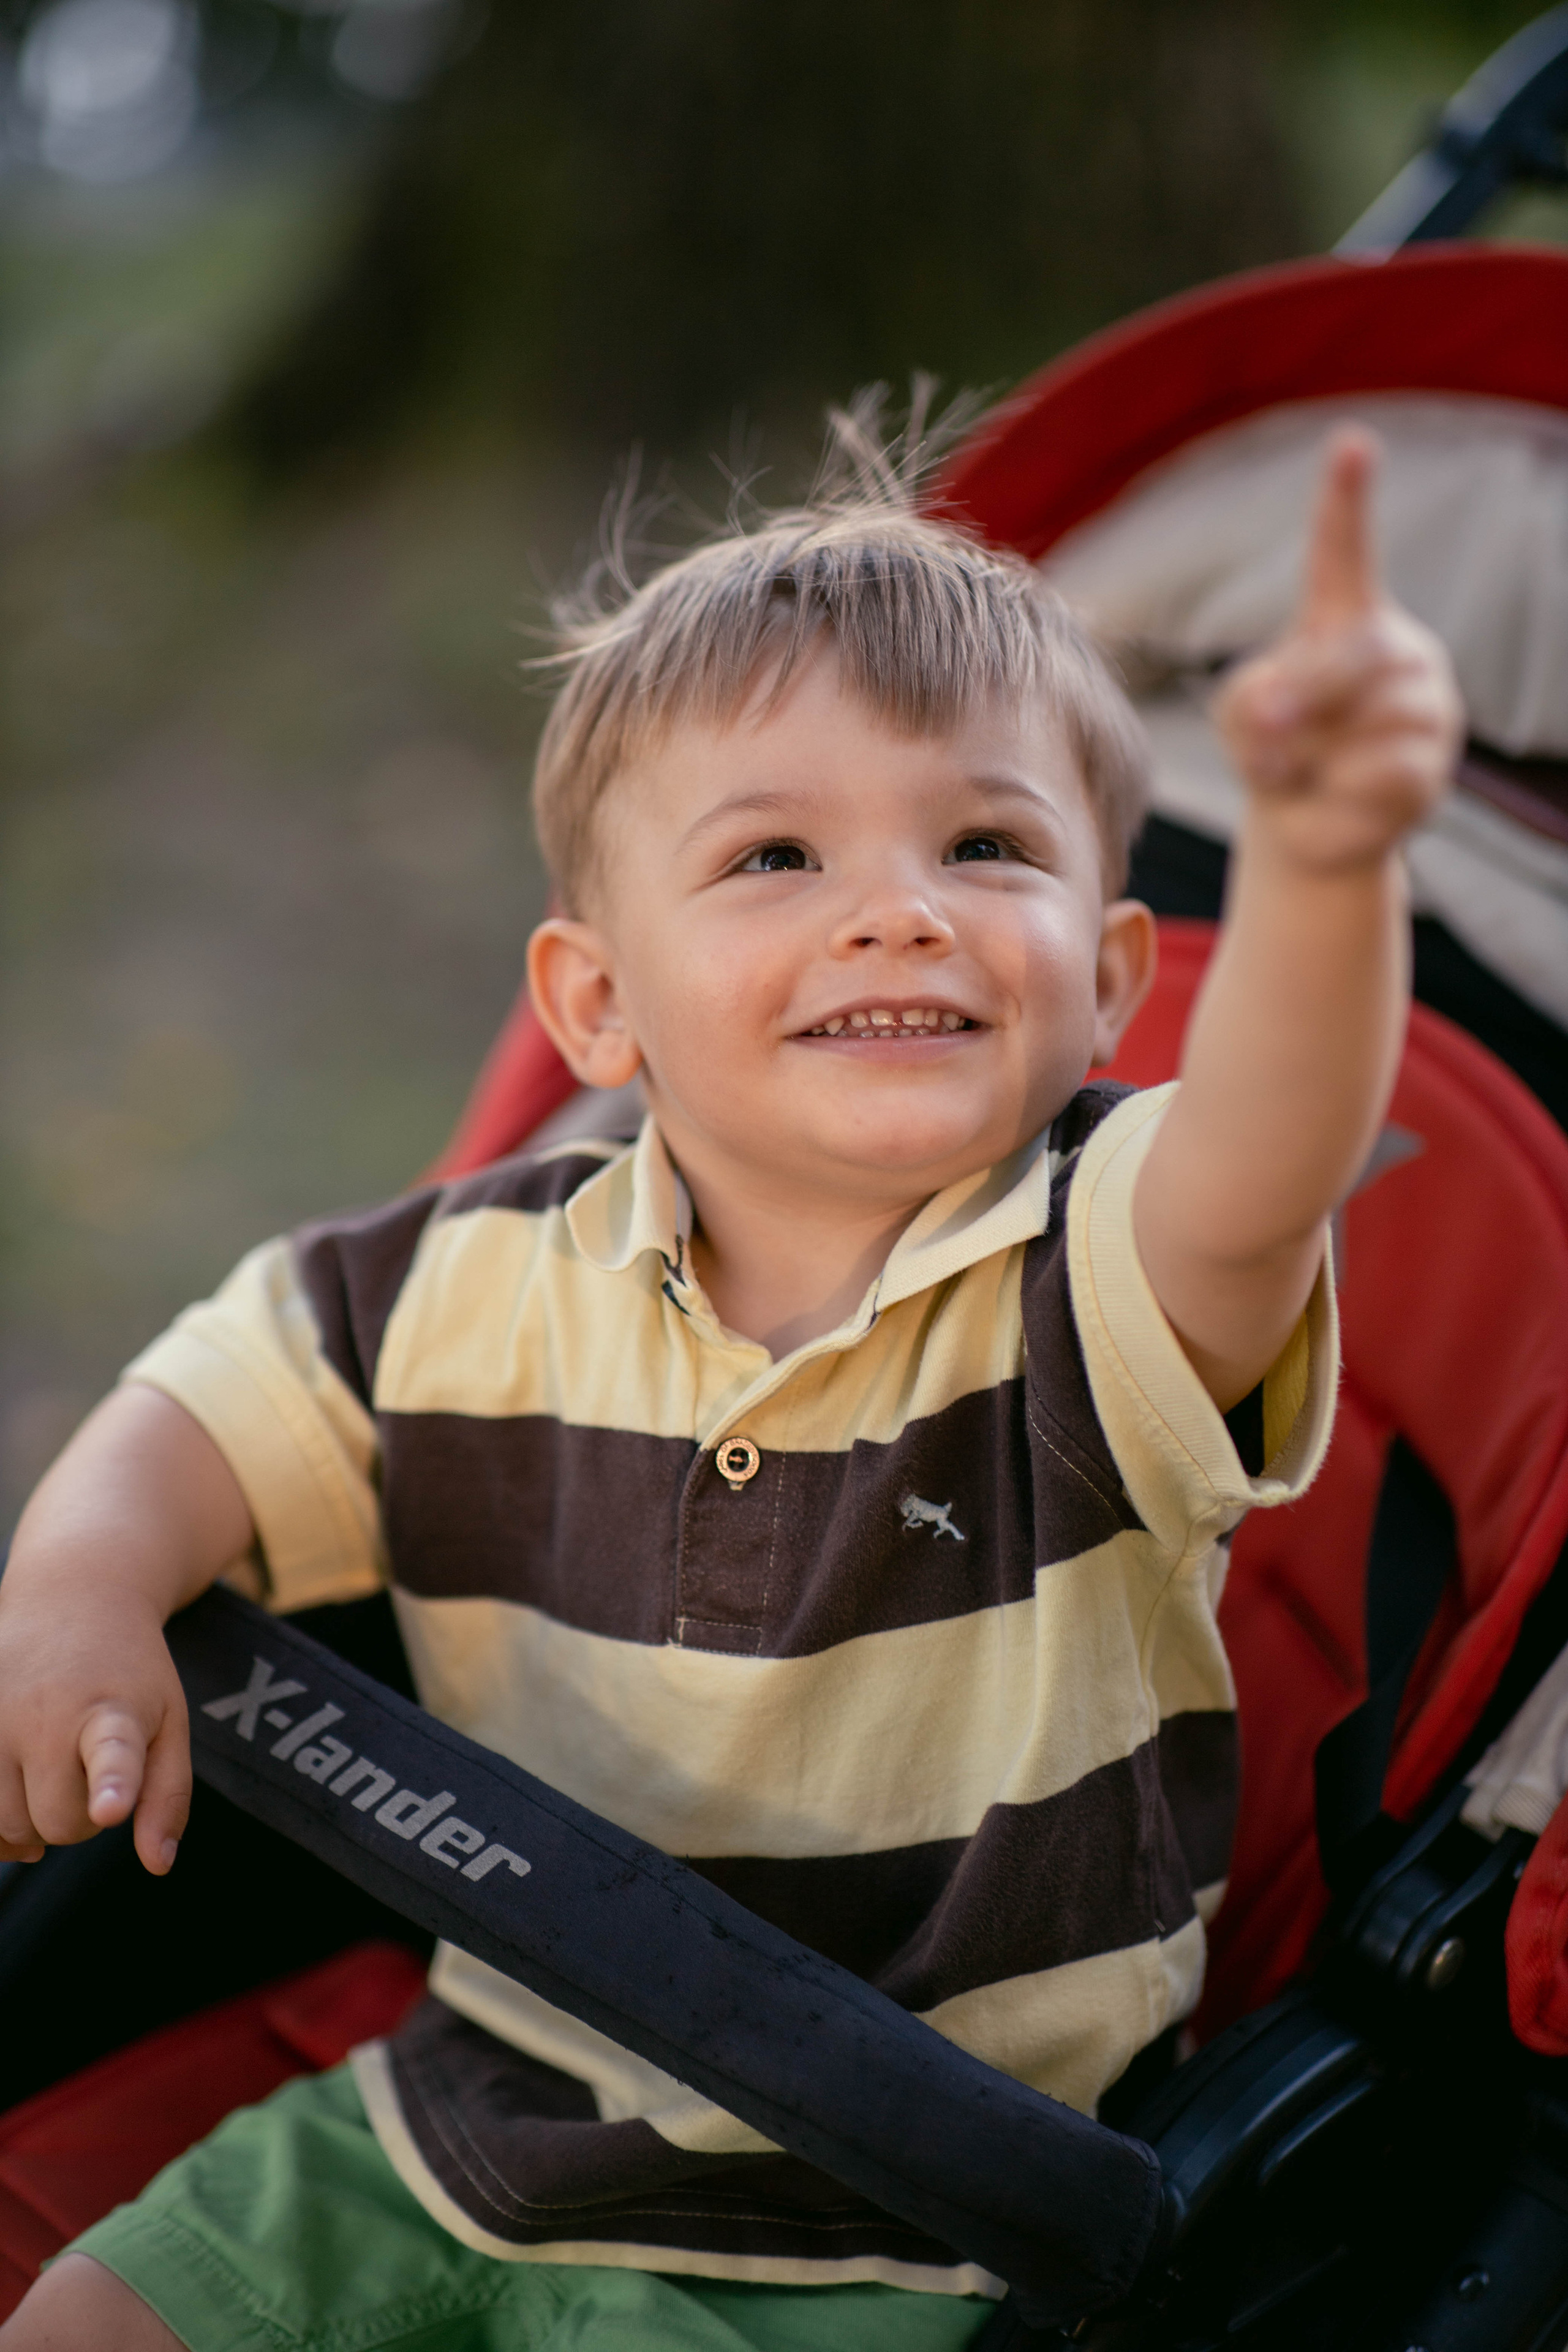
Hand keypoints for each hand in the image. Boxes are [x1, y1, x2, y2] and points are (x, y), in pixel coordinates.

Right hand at [0, 1582, 191, 1874]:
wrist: (71, 1599)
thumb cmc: (129, 1673)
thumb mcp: (169, 1720)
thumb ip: (168, 1795)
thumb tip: (157, 1864)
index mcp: (112, 1712)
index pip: (110, 1755)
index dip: (111, 1785)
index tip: (109, 1808)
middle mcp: (45, 1714)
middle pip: (56, 1823)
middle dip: (79, 1820)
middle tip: (92, 1776)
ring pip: (5, 1826)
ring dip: (32, 1819)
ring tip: (53, 1771)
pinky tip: (14, 1795)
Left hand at [1214, 427, 1462, 872]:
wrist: (1301, 824)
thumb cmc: (1270, 748)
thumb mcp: (1239, 711)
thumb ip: (1251, 698)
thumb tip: (1283, 719)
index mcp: (1349, 619)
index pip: (1347, 551)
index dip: (1346, 499)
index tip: (1350, 442)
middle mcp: (1400, 652)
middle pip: (1363, 651)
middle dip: (1308, 690)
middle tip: (1266, 721)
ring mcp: (1428, 710)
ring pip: (1370, 720)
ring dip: (1310, 753)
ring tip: (1295, 770)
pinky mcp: (1433, 771)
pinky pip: (1380, 773)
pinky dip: (1334, 792)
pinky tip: (1327, 796)